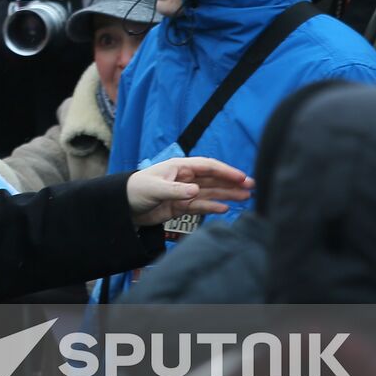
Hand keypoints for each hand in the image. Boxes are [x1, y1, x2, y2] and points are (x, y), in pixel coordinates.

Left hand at [127, 157, 253, 225]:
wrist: (122, 206)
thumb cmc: (136, 190)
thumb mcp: (155, 189)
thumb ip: (176, 190)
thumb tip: (196, 190)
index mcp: (180, 167)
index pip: (208, 167)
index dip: (226, 171)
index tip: (242, 177)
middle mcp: (185, 178)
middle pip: (213, 179)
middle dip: (232, 182)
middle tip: (252, 187)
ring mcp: (184, 192)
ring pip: (210, 192)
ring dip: (227, 194)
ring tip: (246, 197)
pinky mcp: (180, 206)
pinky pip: (200, 205)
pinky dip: (212, 206)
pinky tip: (225, 208)